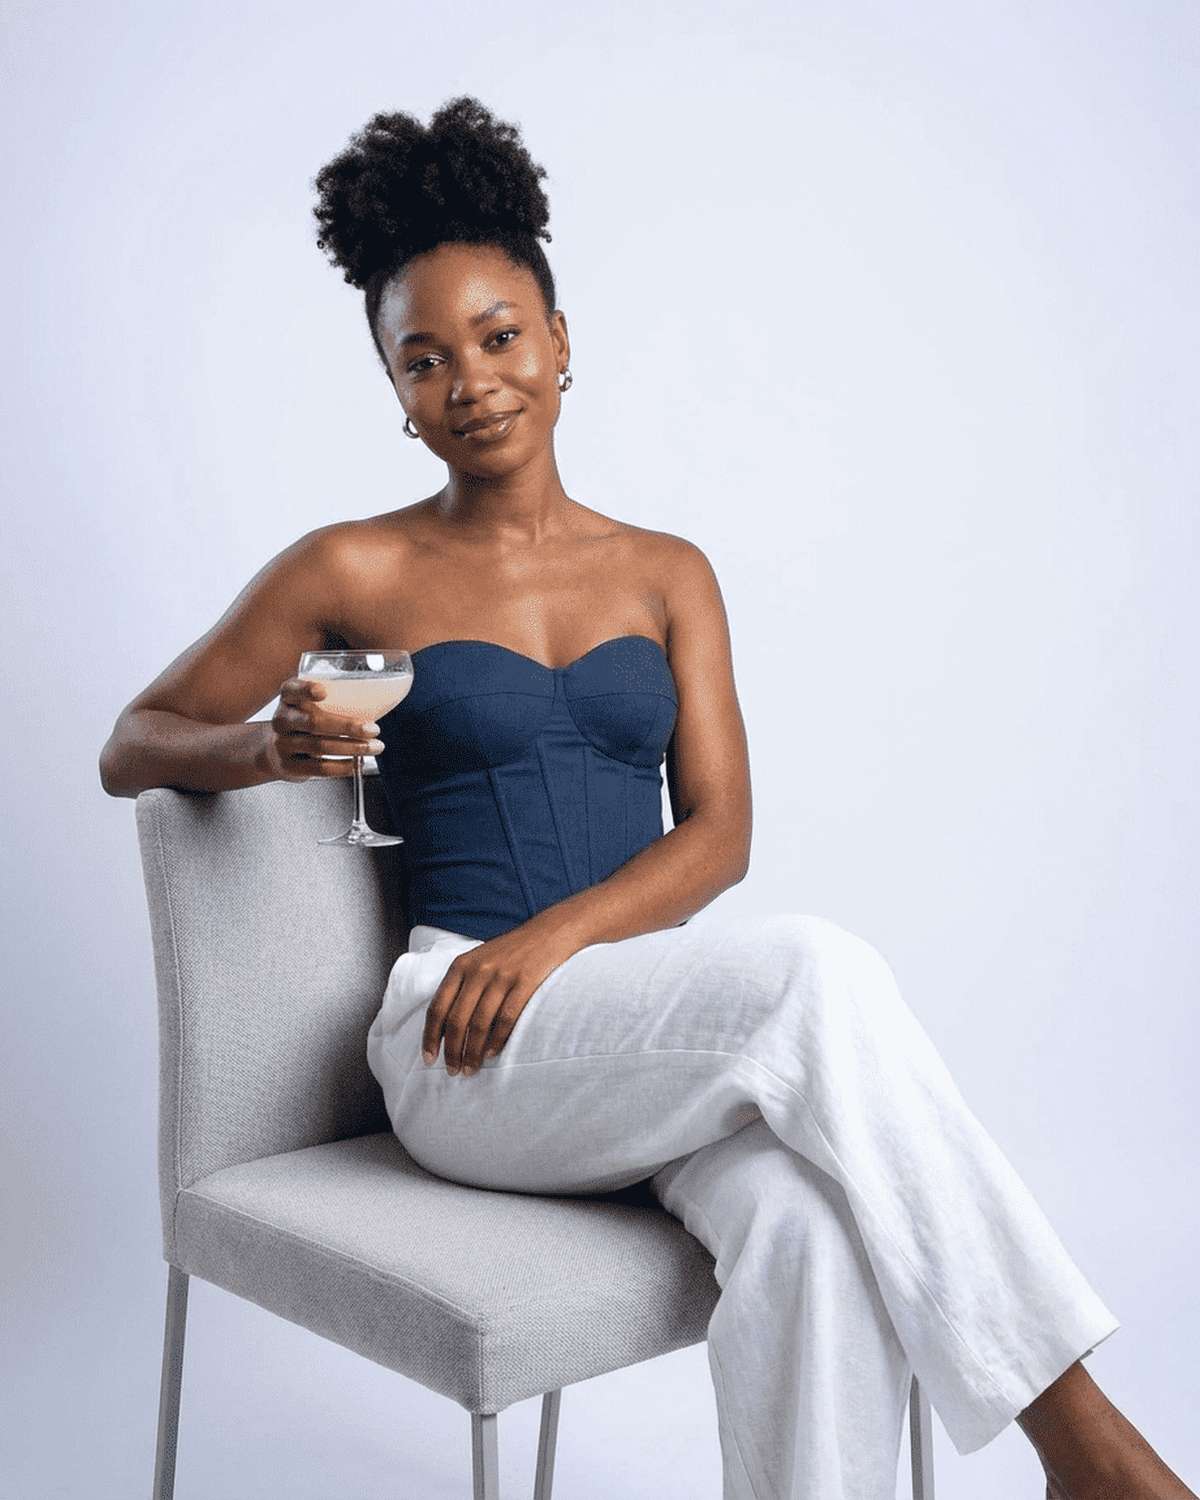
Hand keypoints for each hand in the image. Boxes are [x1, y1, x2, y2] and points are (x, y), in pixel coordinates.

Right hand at [264, 677, 384, 781]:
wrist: (275, 751)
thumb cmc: (303, 724)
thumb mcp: (308, 706)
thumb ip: (333, 701)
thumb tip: (381, 700)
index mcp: (288, 699)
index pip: (292, 689)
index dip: (306, 689)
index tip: (323, 691)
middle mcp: (281, 720)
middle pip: (313, 722)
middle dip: (347, 726)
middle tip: (373, 729)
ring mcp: (283, 745)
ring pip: (320, 747)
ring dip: (353, 748)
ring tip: (375, 747)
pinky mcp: (290, 767)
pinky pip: (320, 769)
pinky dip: (344, 767)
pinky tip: (359, 763)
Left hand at [422, 924, 576, 1076]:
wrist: (551, 932)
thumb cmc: (513, 952)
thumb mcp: (481, 960)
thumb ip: (463, 986)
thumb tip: (446, 1027)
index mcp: (461, 965)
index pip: (438, 1006)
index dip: (430, 1036)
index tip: (429, 1058)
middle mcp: (478, 970)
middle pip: (457, 1020)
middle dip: (452, 1050)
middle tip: (452, 1070)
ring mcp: (502, 976)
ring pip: (480, 1024)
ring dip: (473, 1052)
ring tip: (471, 1068)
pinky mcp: (525, 983)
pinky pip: (506, 1019)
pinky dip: (497, 1041)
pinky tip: (492, 1053)